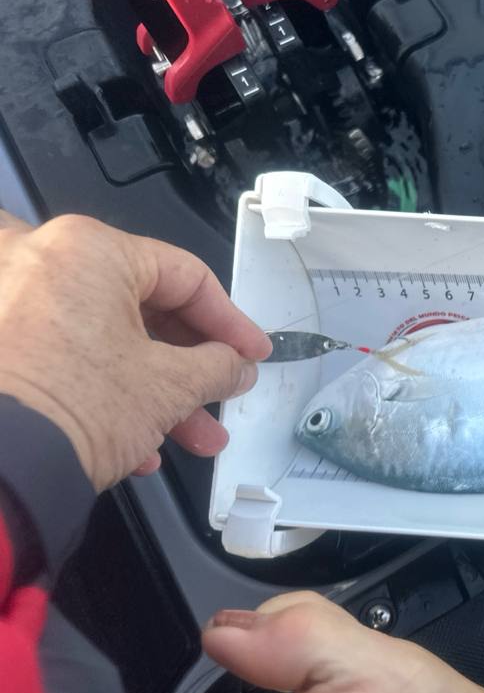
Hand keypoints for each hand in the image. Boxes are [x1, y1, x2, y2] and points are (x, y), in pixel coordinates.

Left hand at [0, 210, 269, 490]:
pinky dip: (100, 393)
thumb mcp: (171, 387)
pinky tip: (131, 442)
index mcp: (88, 250)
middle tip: (219, 394)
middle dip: (188, 367)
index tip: (250, 353)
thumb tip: (234, 367)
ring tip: (186, 436)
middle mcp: (37, 261)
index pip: (186, 277)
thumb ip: (218, 368)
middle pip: (140, 309)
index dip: (231, 322)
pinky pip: (61, 359)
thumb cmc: (70, 408)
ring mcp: (6, 302)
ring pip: (101, 339)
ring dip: (150, 389)